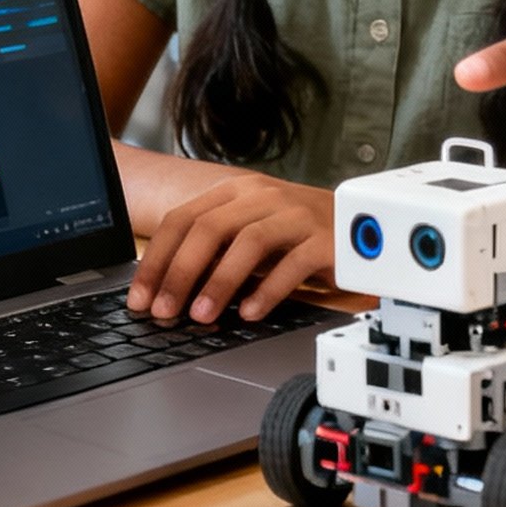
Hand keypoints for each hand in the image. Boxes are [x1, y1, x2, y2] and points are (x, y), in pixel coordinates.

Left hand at [127, 173, 333, 323]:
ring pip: (247, 243)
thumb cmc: (298, 234)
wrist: (364, 224)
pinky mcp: (325, 240)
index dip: (157, 260)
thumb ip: (216, 253)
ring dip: (218, 282)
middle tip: (163, 311)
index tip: (140, 297)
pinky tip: (250, 313)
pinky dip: (267, 290)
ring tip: (200, 315)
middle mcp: (263, 196)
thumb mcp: (251, 234)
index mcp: (236, 192)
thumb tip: (169, 292)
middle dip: (179, 272)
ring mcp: (296, 215)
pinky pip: (292, 264)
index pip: (183, 219)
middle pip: (209, 228)